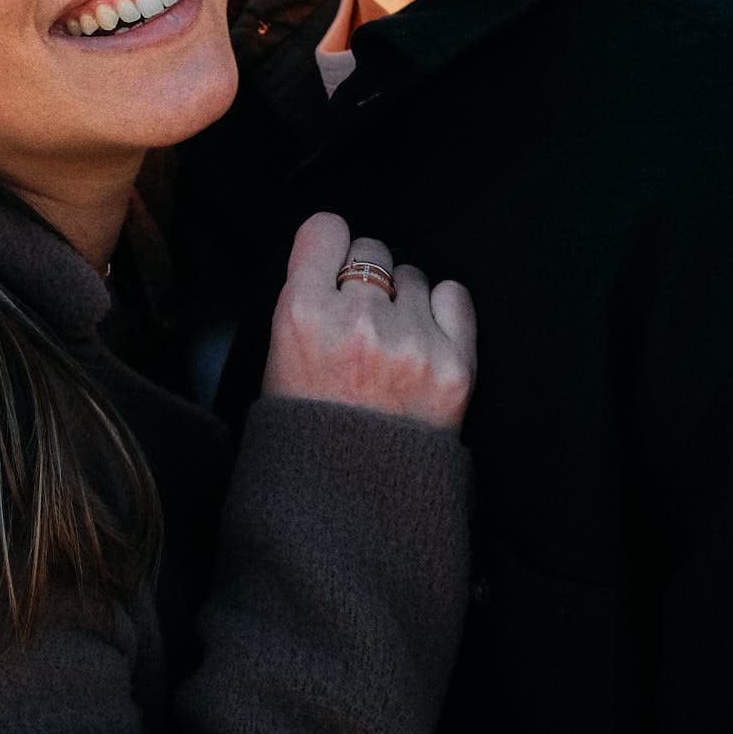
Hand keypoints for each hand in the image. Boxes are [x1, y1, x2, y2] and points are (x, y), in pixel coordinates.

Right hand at [262, 213, 475, 432]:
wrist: (351, 504)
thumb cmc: (312, 432)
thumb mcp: (278, 356)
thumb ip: (305, 298)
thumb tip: (335, 256)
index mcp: (302, 315)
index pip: (326, 230)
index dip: (330, 248)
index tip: (333, 264)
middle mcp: (358, 321)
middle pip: (372, 251)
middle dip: (367, 281)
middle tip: (361, 321)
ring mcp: (410, 342)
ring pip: (413, 277)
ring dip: (403, 302)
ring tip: (390, 348)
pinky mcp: (454, 365)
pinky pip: (454, 296)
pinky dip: (441, 312)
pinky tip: (423, 342)